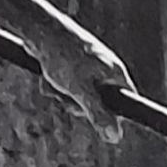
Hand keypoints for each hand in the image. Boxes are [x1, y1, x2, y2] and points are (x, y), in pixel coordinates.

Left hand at [28, 12, 132, 143]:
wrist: (39, 29)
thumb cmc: (64, 57)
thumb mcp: (81, 91)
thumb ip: (98, 114)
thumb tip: (115, 137)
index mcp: (114, 72)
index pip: (126, 101)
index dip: (113, 116)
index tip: (99, 122)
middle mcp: (104, 69)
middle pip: (96, 104)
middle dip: (77, 104)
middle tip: (68, 94)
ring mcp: (86, 66)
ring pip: (76, 96)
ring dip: (61, 94)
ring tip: (54, 78)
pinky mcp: (70, 65)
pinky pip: (63, 86)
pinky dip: (53, 84)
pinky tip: (46, 74)